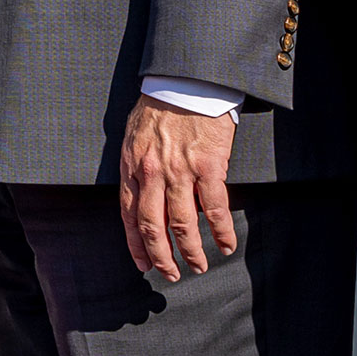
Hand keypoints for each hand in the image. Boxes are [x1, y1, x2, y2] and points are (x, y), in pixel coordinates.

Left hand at [117, 96, 237, 281]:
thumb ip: (135, 166)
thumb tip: (140, 194)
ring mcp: (180, 171)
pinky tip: (226, 244)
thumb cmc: (158, 106)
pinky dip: (222, 231)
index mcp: (132, 166)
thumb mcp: (134, 136)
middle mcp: (152, 173)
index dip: (136, 245)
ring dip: (191, 251)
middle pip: (154, 227)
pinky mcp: (208, 166)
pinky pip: (216, 208)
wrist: (185, 81)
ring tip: (199, 266)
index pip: (130, 216)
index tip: (144, 264)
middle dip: (163, 257)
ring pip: (184, 224)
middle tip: (172, 275)